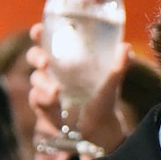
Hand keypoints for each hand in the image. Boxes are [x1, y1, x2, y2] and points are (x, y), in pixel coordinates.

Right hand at [28, 24, 129, 159]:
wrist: (101, 128)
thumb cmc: (104, 100)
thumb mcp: (112, 83)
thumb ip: (118, 66)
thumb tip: (126, 47)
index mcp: (67, 58)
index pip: (48, 40)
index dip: (39, 33)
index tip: (39, 31)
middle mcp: (54, 70)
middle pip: (34, 56)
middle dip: (36, 56)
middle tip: (46, 62)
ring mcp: (46, 87)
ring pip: (35, 79)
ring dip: (43, 84)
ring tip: (56, 92)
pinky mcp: (43, 106)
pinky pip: (36, 99)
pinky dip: (43, 100)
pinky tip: (53, 104)